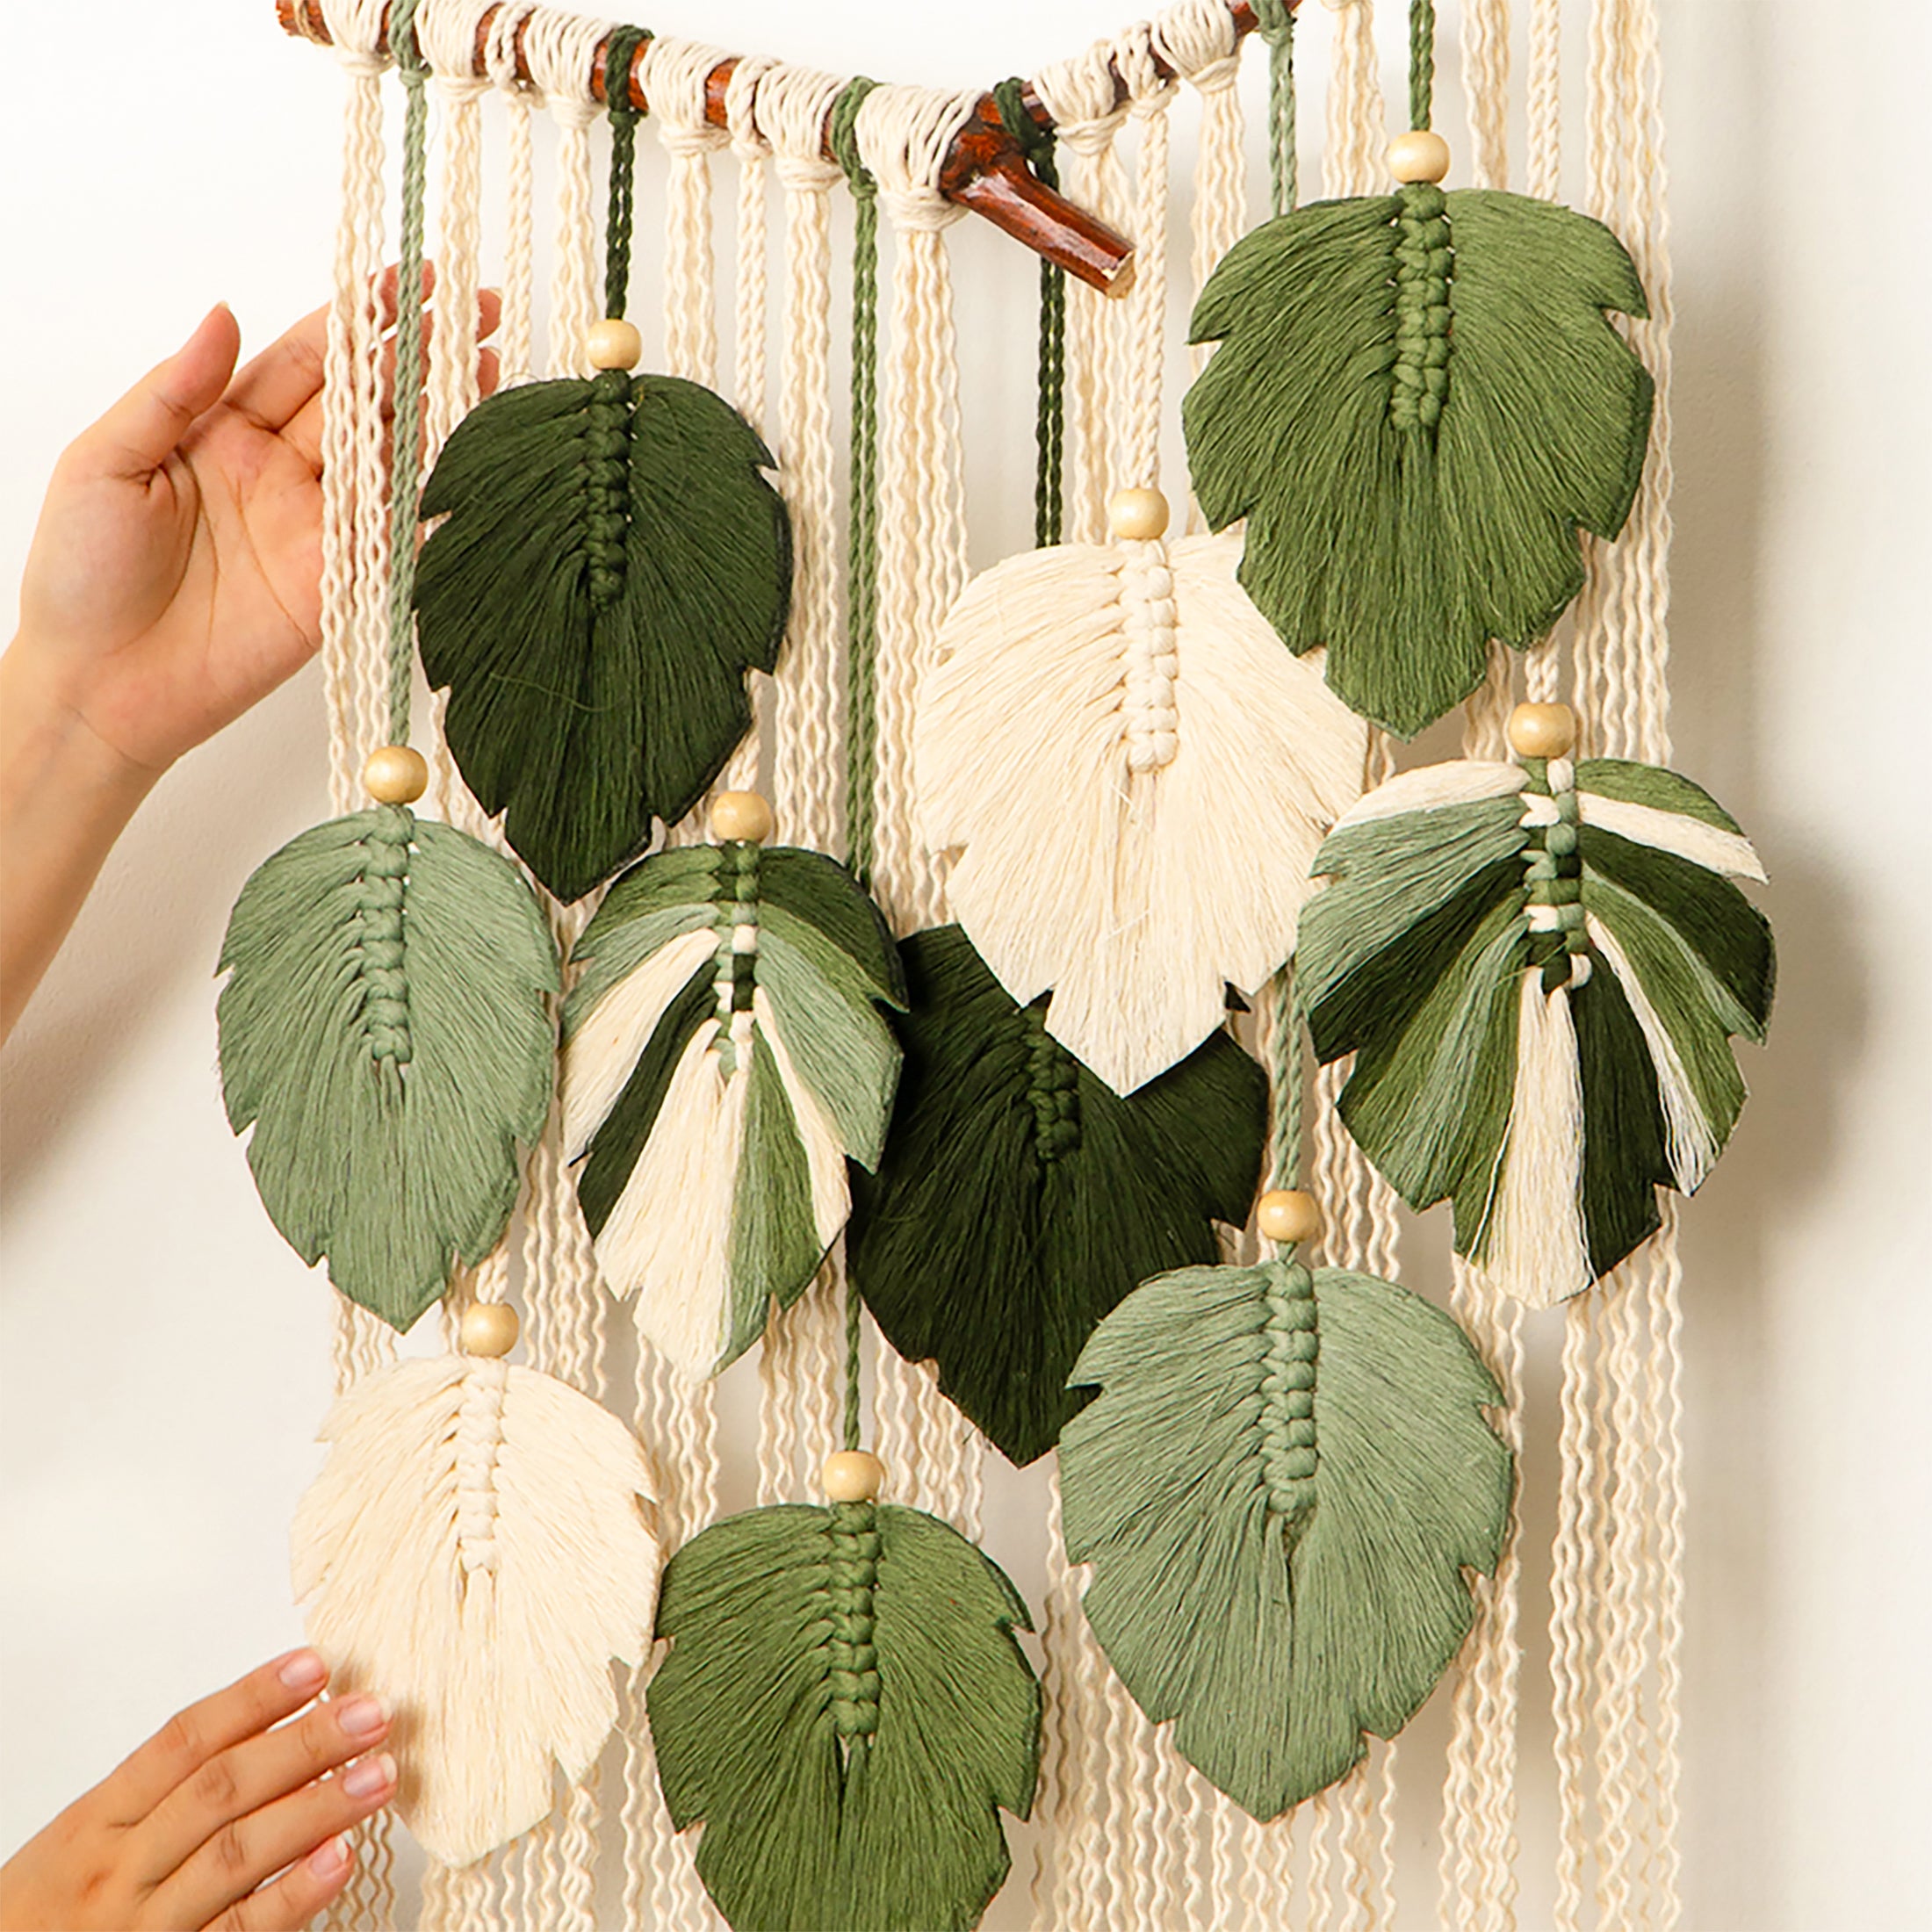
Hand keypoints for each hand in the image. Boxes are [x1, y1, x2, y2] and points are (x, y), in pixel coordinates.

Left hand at [0, 281, 498, 1042]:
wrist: (101, 687)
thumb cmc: (81, 575)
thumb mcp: (105, 463)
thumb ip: (171, 392)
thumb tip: (224, 316)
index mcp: (223, 428)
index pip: (305, 357)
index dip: (359, 317)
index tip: (410, 280)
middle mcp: (281, 470)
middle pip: (363, 398)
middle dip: (421, 352)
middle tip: (478, 313)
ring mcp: (317, 528)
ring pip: (392, 459)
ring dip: (443, 415)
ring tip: (490, 370)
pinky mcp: (341, 586)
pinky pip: (399, 540)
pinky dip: (440, 508)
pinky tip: (477, 468)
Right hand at [0, 1650, 395, 1931]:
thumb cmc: (48, 1915)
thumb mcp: (86, 1841)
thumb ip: (164, 1792)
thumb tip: (272, 1728)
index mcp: (96, 1823)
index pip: (182, 1742)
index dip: (252, 1699)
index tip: (316, 1664)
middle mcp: (119, 1870)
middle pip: (219, 1791)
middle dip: (303, 1745)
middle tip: (372, 1711)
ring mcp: (144, 1927)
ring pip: (235, 1856)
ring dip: (316, 1809)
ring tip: (380, 1772)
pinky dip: (291, 1897)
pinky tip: (339, 1859)